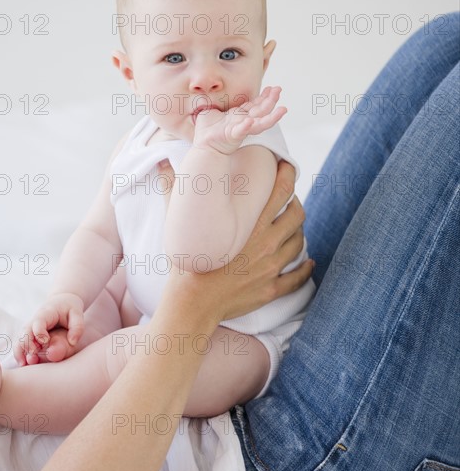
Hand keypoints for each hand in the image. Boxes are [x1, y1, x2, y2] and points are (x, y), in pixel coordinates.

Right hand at [14, 293, 84, 365]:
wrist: (62, 301)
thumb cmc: (70, 308)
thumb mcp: (78, 314)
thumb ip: (77, 327)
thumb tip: (72, 342)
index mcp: (46, 313)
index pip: (38, 322)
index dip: (39, 332)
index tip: (45, 342)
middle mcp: (35, 320)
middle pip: (25, 331)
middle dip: (27, 344)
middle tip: (33, 357)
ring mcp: (31, 327)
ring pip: (20, 338)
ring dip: (20, 351)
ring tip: (24, 364)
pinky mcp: (30, 334)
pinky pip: (21, 343)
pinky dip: (20, 352)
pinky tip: (23, 363)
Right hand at [163, 160, 312, 323]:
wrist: (192, 304)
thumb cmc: (186, 262)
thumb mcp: (179, 223)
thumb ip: (173, 191)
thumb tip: (162, 166)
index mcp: (250, 225)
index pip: (281, 192)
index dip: (288, 176)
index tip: (287, 168)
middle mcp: (267, 244)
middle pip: (297, 216)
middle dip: (296, 204)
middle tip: (289, 201)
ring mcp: (272, 268)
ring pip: (299, 243)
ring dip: (298, 233)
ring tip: (291, 228)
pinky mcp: (271, 289)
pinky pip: (298, 277)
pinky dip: (306, 268)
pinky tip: (308, 262)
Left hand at [193, 86, 286, 154]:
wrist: (202, 146)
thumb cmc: (206, 131)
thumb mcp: (212, 111)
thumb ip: (216, 104)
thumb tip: (210, 92)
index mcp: (239, 116)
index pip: (255, 105)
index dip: (264, 97)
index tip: (271, 88)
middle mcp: (243, 122)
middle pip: (261, 111)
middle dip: (271, 100)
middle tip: (279, 90)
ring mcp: (239, 129)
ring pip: (259, 123)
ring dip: (271, 117)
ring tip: (282, 110)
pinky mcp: (232, 135)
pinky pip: (240, 131)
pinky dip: (245, 126)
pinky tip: (250, 121)